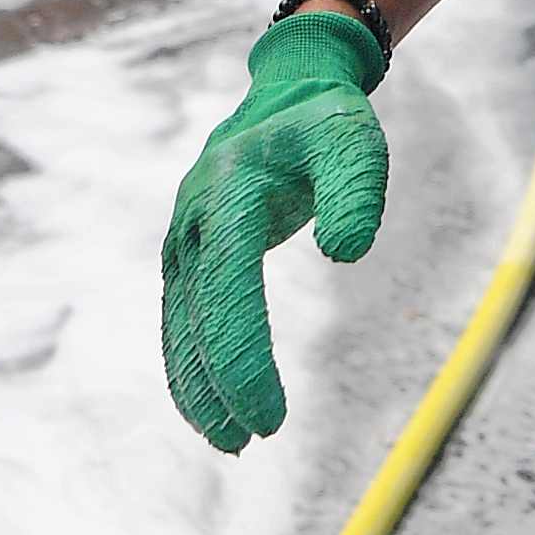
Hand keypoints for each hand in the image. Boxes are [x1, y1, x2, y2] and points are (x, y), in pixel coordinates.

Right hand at [158, 6, 390, 451]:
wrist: (287, 91)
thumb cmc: (327, 122)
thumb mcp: (355, 141)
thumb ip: (356, 191)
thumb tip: (345, 255)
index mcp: (229, 192)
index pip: (229, 287)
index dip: (241, 354)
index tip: (269, 414)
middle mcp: (194, 218)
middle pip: (196, 316)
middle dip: (218, 383)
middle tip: (253, 440)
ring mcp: (183, 238)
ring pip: (178, 326)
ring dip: (196, 387)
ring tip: (233, 443)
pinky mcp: (187, 254)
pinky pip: (180, 320)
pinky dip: (189, 367)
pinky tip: (212, 411)